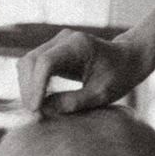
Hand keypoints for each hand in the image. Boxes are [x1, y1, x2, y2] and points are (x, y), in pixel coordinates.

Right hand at [15, 28, 147, 114]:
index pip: (46, 62)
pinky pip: (33, 66)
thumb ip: (74, 101)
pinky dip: (31, 84)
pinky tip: (39, 103)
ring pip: (27, 63)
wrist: (127, 59)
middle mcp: (63, 39)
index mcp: (78, 45)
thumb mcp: (101, 93)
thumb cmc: (119, 75)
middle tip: (35, 116)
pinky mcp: (53, 51)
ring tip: (37, 112)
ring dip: (27, 88)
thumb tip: (44, 110)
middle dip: (28, 89)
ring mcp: (56, 43)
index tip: (36, 109)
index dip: (36, 86)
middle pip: (30, 61)